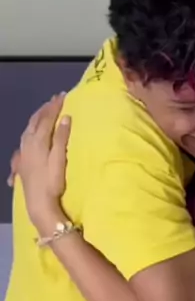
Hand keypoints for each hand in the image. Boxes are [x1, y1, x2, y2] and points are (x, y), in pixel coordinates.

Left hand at [10, 95, 70, 229]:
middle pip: (35, 122)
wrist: (39, 204)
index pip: (47, 119)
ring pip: (27, 130)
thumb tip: (65, 118)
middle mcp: (27, 144)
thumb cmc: (52, 183)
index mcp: (38, 141)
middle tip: (54, 100)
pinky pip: (24, 140)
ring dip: (36, 119)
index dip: (54, 106)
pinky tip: (30, 136)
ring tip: (44, 112)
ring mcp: (23, 153)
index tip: (62, 96)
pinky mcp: (22, 162)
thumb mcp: (59, 159)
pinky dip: (29, 132)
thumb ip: (61, 138)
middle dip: (44, 109)